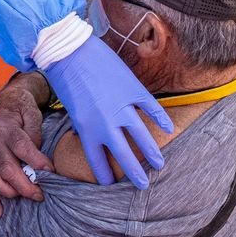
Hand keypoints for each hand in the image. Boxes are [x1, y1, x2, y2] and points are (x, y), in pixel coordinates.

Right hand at [0, 84, 48, 218]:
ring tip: (29, 197)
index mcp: (6, 128)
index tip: (51, 172)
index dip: (36, 162)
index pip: (22, 147)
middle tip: (41, 194)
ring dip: (10, 193)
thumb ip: (34, 132)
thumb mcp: (32, 112)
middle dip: (25, 185)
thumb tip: (38, 154)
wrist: (3, 104)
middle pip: (7, 168)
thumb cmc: (21, 109)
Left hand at [41, 36, 172, 188]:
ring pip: (141, 136)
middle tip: (143, 185)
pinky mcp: (132, 89)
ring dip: (152, 152)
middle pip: (124, 155)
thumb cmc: (66, 79)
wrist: (71, 51)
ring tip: (159, 164)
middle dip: (135, 173)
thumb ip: (82, 125)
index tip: (111, 184)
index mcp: (87, 130)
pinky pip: (151, 108)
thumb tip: (85, 134)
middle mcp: (106, 122)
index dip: (105, 175)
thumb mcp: (71, 109)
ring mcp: (122, 106)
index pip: (98, 160)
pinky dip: (161, 119)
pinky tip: (168, 129)